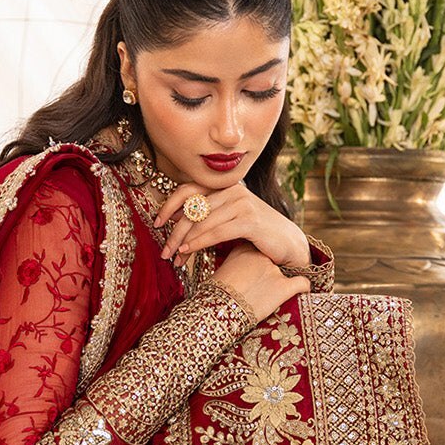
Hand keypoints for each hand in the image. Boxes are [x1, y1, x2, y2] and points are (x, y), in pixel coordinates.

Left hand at [154, 181, 310, 270]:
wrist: (287, 242)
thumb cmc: (255, 232)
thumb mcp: (228, 219)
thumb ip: (207, 215)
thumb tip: (176, 221)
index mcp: (225, 187)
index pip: (188, 189)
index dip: (169, 205)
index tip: (156, 223)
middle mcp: (233, 190)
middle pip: (192, 209)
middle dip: (174, 232)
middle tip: (164, 251)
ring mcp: (243, 204)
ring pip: (202, 222)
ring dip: (184, 242)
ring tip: (175, 258)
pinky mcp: (250, 221)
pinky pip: (217, 232)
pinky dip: (199, 242)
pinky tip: (189, 251)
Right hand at [210, 241, 310, 323]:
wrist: (217, 312)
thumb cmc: (215, 296)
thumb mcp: (222, 271)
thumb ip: (235, 263)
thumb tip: (240, 269)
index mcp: (245, 248)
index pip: (260, 250)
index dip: (260, 263)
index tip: (257, 273)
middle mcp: (262, 255)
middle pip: (273, 260)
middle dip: (270, 272)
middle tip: (263, 285)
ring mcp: (274, 270)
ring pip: (288, 271)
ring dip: (282, 282)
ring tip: (274, 294)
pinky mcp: (284, 287)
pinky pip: (302, 284)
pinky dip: (303, 288)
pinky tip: (301, 293)